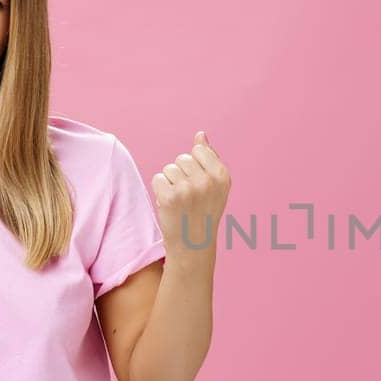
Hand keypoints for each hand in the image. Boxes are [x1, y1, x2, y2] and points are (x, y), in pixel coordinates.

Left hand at [151, 130, 230, 253]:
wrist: (193, 245)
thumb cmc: (204, 212)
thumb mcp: (215, 185)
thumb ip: (209, 158)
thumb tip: (200, 134)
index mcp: (222, 176)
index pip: (199, 150)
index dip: (195, 166)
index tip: (200, 185)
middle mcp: (207, 181)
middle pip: (182, 158)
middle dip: (182, 174)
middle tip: (189, 196)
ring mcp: (188, 189)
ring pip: (169, 168)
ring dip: (170, 183)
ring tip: (180, 201)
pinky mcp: (169, 197)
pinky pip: (158, 178)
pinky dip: (160, 190)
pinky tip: (170, 205)